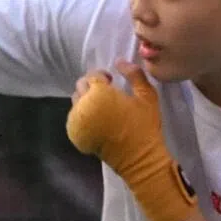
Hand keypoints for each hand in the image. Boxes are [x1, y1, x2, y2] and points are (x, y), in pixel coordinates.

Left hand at [66, 59, 195, 220]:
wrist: (139, 159)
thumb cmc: (144, 126)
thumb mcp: (147, 96)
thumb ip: (133, 74)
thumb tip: (119, 61)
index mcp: (99, 94)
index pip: (92, 75)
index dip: (102, 76)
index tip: (111, 82)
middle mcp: (83, 105)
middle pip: (81, 87)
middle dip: (92, 86)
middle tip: (107, 94)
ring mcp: (76, 121)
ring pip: (75, 102)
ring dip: (86, 100)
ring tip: (103, 108)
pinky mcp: (75, 135)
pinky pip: (73, 118)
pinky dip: (82, 115)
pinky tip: (97, 120)